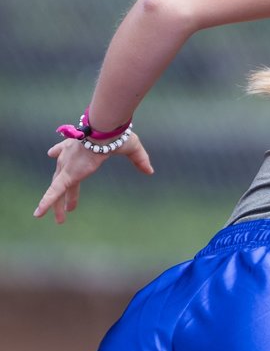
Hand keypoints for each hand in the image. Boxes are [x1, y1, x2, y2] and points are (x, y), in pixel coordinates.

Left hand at [35, 134, 153, 223]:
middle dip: (62, 191)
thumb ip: (139, 160)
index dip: (58, 152)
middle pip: (61, 176)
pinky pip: (54, 192)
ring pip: (57, 189)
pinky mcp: (68, 175)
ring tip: (60, 220)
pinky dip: (46, 203)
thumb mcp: (131, 147)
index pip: (64, 150)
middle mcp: (67, 155)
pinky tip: (38, 215)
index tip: (51, 154)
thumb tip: (150, 171)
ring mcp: (66, 166)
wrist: (104, 130)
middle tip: (63, 204)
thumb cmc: (117, 134)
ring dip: (56, 205)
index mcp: (79, 146)